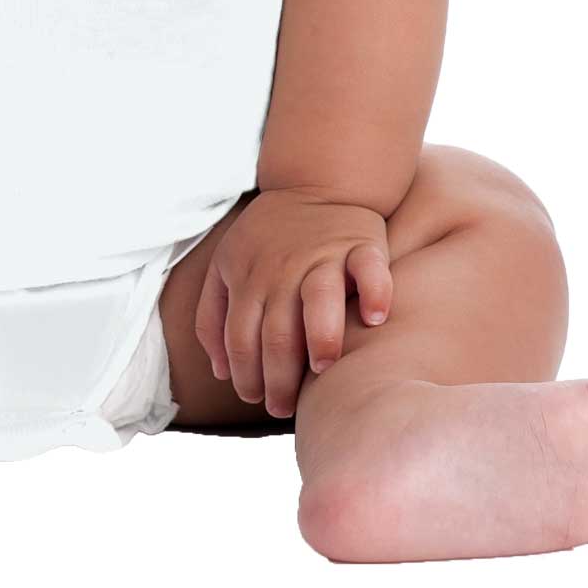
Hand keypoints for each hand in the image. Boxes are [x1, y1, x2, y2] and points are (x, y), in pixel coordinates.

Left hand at [195, 191, 392, 416]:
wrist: (317, 181)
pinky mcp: (361, 244)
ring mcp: (322, 254)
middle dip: (279, 380)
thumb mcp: (227, 264)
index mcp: (246, 275)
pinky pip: (370, 269)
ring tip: (324, 367)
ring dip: (321, 339)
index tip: (258, 399)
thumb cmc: (271, 237)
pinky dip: (374, 293)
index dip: (245, 376)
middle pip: (278, 334)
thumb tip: (218, 370)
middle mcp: (281, 268)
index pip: (240, 339)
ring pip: (319, 301)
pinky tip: (373, 318)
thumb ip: (213, 314)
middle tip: (285, 407)